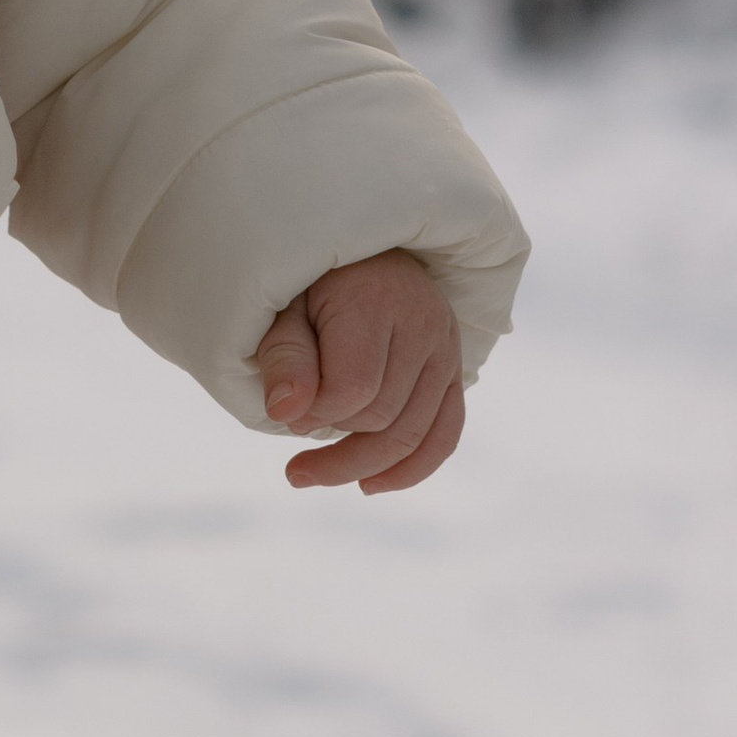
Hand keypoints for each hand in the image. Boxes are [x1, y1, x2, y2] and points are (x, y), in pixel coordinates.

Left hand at [254, 250, 465, 493]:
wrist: (363, 252)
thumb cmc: (311, 282)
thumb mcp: (282, 307)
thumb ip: (284, 358)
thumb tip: (286, 415)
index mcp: (377, 301)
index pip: (354, 389)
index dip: (314, 415)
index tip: (283, 413)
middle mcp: (423, 325)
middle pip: (385, 419)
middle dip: (335, 449)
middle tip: (292, 464)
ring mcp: (446, 350)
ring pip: (415, 436)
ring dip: (362, 468)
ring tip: (312, 475)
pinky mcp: (454, 372)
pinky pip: (446, 434)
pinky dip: (411, 468)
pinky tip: (370, 484)